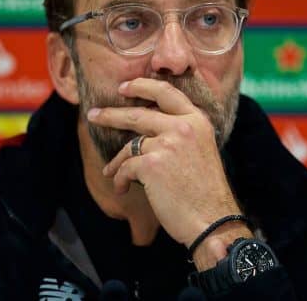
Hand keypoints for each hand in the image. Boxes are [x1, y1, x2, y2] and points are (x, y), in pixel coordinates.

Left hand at [87, 77, 243, 248]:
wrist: (212, 219)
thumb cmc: (206, 192)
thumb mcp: (201, 150)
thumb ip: (181, 134)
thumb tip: (147, 132)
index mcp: (198, 120)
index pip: (166, 92)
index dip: (142, 86)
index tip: (124, 87)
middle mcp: (183, 126)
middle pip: (138, 113)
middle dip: (111, 114)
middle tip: (93, 114)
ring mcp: (167, 143)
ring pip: (129, 144)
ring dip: (116, 160)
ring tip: (109, 170)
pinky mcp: (152, 164)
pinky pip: (126, 167)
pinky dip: (120, 179)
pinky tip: (122, 189)